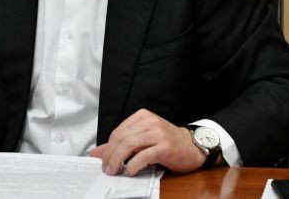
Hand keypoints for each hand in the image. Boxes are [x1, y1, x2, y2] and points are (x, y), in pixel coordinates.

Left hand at [90, 109, 205, 175]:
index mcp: (143, 117)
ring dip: (118, 160)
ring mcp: (159, 133)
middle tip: (106, 169)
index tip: (101, 160)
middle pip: (122, 137)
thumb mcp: (142, 139)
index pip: (118, 131)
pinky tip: (129, 171)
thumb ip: (121, 144)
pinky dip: (133, 165)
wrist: (192, 147)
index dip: (107, 147)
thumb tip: (96, 153)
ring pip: (130, 145)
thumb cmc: (167, 143)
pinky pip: (144, 156)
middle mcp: (150, 122)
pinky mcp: (165, 147)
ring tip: (114, 171)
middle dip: (110, 155)